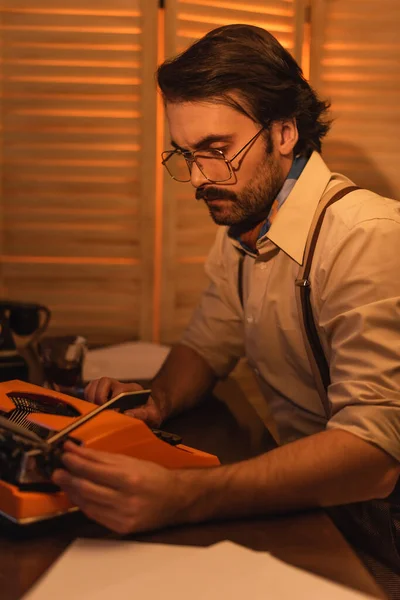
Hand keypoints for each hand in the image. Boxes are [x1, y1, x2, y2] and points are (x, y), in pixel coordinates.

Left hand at [52, 441, 186, 533]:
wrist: (176, 500)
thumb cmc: (154, 476)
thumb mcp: (130, 461)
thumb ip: (101, 457)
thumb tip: (74, 450)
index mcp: (130, 478)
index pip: (94, 470)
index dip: (75, 462)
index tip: (64, 454)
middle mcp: (126, 500)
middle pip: (88, 488)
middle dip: (69, 478)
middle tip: (57, 470)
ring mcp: (123, 517)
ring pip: (88, 504)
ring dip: (73, 491)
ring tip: (64, 481)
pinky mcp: (120, 528)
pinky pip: (95, 515)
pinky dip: (84, 504)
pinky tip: (78, 495)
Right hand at [84, 378, 163, 427]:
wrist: (148, 411)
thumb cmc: (150, 413)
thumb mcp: (153, 416)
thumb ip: (144, 415)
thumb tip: (127, 414)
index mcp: (132, 389)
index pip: (119, 389)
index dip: (113, 400)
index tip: (113, 412)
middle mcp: (119, 385)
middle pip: (104, 381)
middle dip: (99, 396)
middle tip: (101, 411)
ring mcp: (110, 388)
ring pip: (95, 384)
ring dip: (91, 396)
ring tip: (95, 410)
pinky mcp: (102, 392)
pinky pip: (89, 390)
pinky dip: (87, 398)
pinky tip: (92, 409)